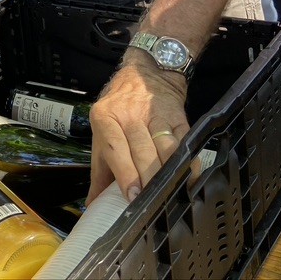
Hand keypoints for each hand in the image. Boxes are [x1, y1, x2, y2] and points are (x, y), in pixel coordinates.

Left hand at [87, 58, 188, 204]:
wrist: (145, 75)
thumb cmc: (119, 109)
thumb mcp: (101, 132)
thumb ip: (98, 170)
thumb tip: (93, 204)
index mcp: (105, 118)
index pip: (114, 147)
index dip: (124, 172)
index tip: (132, 194)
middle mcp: (129, 115)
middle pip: (141, 151)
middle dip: (148, 179)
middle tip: (150, 202)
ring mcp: (155, 115)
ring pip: (164, 148)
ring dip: (168, 172)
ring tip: (169, 192)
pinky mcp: (178, 117)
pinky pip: (185, 142)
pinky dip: (188, 161)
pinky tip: (188, 176)